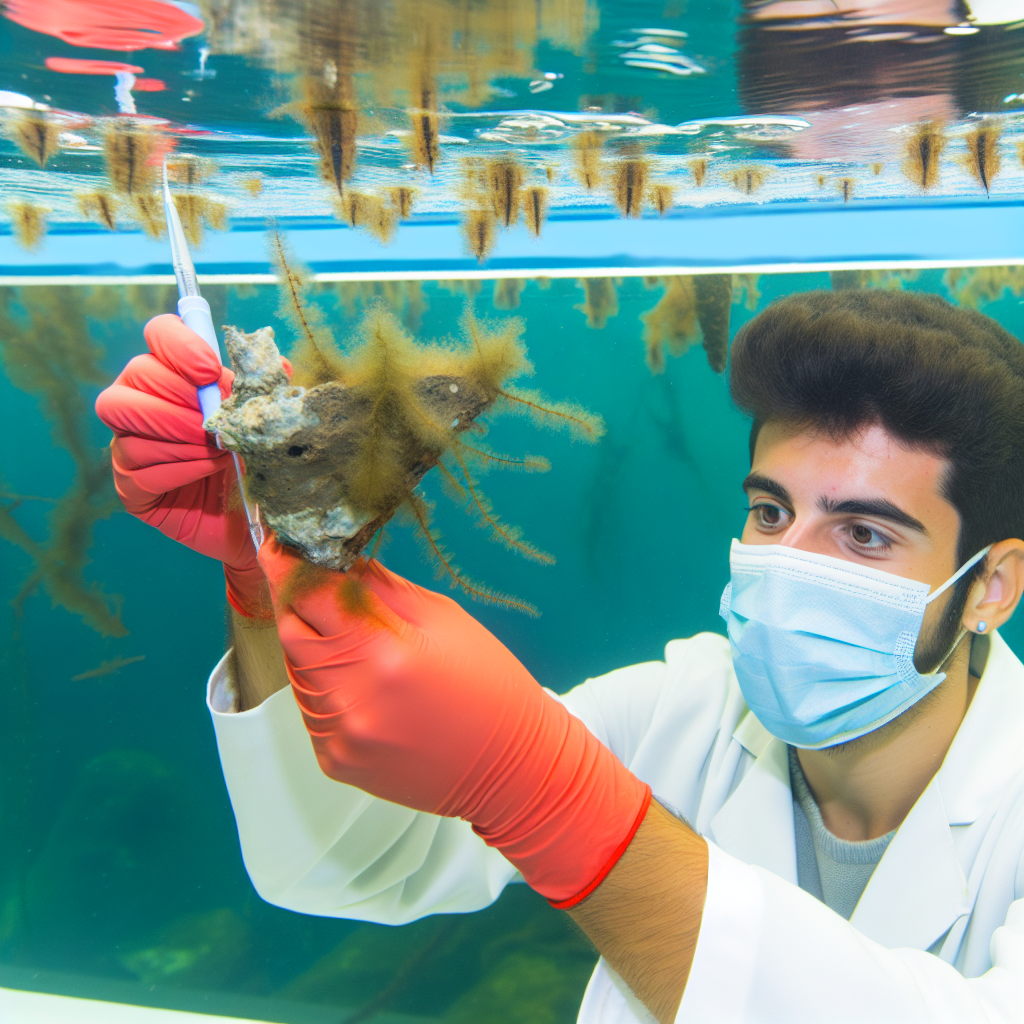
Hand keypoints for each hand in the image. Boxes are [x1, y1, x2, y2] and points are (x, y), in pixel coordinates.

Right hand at [95, 314, 268, 616]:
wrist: (258, 522)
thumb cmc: (258, 462)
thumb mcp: (267, 418)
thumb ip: (265, 387)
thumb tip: (275, 361)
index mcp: (173, 375)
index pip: (158, 334)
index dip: (179, 346)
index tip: (211, 371)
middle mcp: (141, 404)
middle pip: (136, 376)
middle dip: (181, 398)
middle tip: (216, 421)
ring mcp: (129, 446)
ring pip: (131, 426)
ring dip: (182, 435)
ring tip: (219, 450)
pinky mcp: (131, 488)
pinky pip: (140, 470)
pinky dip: (180, 467)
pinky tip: (210, 470)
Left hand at [258, 539, 651, 905]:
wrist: (510, 770)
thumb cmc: (489, 685)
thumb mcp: (444, 617)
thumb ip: (377, 587)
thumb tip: (333, 558)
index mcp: (384, 652)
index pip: (310, 593)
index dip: (289, 562)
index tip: (280, 542)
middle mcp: (350, 697)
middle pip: (289, 631)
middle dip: (294, 602)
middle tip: (311, 585)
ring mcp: (337, 735)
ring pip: (296, 671)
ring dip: (312, 646)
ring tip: (353, 643)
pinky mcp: (333, 761)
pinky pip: (309, 709)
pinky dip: (323, 686)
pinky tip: (362, 685)